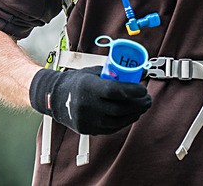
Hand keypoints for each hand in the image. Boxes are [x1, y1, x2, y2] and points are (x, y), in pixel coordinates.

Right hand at [29, 66, 151, 134]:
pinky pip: (111, 128)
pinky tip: (131, 115)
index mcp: (88, 87)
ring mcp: (87, 120)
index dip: (133, 91)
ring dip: (134, 114)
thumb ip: (115, 73)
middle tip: (148, 99)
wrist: (54, 98)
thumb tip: (141, 72)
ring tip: (142, 107)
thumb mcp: (94, 72)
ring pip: (118, 121)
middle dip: (138, 104)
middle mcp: (87, 105)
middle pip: (119, 108)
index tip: (143, 89)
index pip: (115, 91)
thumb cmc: (78, 81)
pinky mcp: (88, 130)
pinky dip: (124, 122)